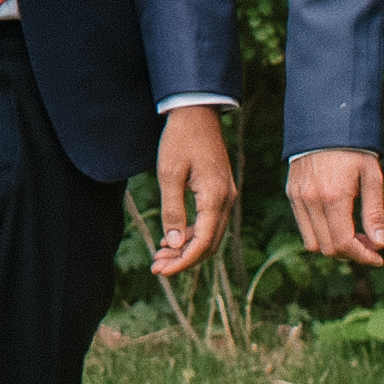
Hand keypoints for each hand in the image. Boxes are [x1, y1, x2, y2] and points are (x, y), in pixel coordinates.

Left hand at [150, 104, 237, 276]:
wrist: (197, 113)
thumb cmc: (180, 140)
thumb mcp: (169, 174)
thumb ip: (172, 210)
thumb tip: (173, 244)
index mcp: (215, 197)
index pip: (202, 243)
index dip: (182, 261)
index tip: (161, 271)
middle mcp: (226, 200)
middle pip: (209, 244)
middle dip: (184, 260)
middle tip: (157, 267)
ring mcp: (226, 196)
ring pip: (210, 235)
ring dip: (188, 249)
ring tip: (161, 257)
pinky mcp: (220, 192)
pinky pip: (210, 222)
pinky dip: (192, 234)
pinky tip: (173, 239)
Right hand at [288, 147, 383, 268]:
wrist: (324, 121)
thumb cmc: (354, 148)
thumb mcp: (371, 177)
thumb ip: (374, 213)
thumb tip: (380, 244)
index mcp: (334, 197)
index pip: (344, 243)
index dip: (363, 257)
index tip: (378, 257)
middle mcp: (311, 200)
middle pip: (328, 248)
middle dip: (351, 253)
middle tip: (369, 245)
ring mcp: (298, 197)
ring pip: (313, 242)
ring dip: (334, 246)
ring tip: (352, 235)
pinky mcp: (291, 193)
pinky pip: (303, 226)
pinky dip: (320, 233)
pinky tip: (336, 222)